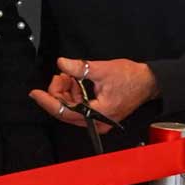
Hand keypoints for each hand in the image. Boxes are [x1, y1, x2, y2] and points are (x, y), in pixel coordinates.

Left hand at [29, 57, 156, 128]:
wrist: (150, 82)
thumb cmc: (132, 78)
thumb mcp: (103, 69)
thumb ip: (80, 67)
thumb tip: (61, 63)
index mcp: (99, 113)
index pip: (66, 112)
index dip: (48, 101)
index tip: (35, 93)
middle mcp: (98, 122)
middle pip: (66, 111)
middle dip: (58, 93)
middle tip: (60, 76)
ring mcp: (99, 120)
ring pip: (71, 109)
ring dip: (66, 92)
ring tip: (68, 76)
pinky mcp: (100, 115)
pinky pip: (79, 107)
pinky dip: (74, 94)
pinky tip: (74, 81)